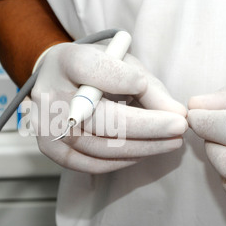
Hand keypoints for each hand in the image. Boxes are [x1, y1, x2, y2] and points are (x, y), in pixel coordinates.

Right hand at [23, 42, 187, 173]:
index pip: (89, 68)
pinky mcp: (49, 149)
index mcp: (66, 61)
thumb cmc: (95, 71)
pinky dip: (120, 161)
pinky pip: (87, 164)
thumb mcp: (122, 64)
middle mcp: (49, 95)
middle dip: (146, 126)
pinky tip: (143, 153)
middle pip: (98, 118)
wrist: (57, 83)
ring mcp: (45, 125)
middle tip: (179, 128)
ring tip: (170, 143)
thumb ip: (147, 85)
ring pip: (97, 146)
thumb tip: (177, 113)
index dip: (119, 79)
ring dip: (140, 148)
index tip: (146, 87)